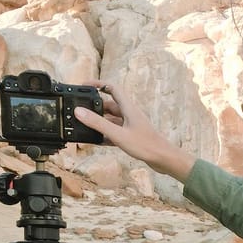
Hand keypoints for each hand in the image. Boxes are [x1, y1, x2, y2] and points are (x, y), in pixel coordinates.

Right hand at [74, 81, 195, 181]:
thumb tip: (79, 111)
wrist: (164, 159)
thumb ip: (98, 123)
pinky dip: (106, 135)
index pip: (112, 88)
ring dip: (100, 122)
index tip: (84, 85)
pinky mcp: (132, 136)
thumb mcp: (118, 134)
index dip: (98, 84)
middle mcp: (129, 114)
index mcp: (128, 108)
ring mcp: (131, 125)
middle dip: (95, 107)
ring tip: (85, 127)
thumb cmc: (146, 145)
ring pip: (111, 119)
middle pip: (109, 105)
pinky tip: (97, 141)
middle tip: (80, 112)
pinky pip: (115, 132)